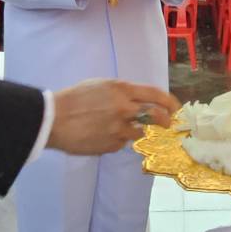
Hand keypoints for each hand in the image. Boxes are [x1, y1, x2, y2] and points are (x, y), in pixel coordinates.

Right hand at [48, 79, 179, 154]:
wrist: (54, 120)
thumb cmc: (74, 98)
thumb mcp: (100, 86)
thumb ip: (120, 92)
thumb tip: (136, 101)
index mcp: (121, 90)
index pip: (155, 94)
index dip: (169, 101)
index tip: (175, 107)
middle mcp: (124, 109)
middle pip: (156, 116)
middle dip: (165, 120)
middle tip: (166, 124)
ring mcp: (119, 129)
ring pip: (139, 133)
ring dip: (134, 131)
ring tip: (117, 127)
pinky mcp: (111, 145)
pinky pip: (120, 143)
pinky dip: (115, 140)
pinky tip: (100, 135)